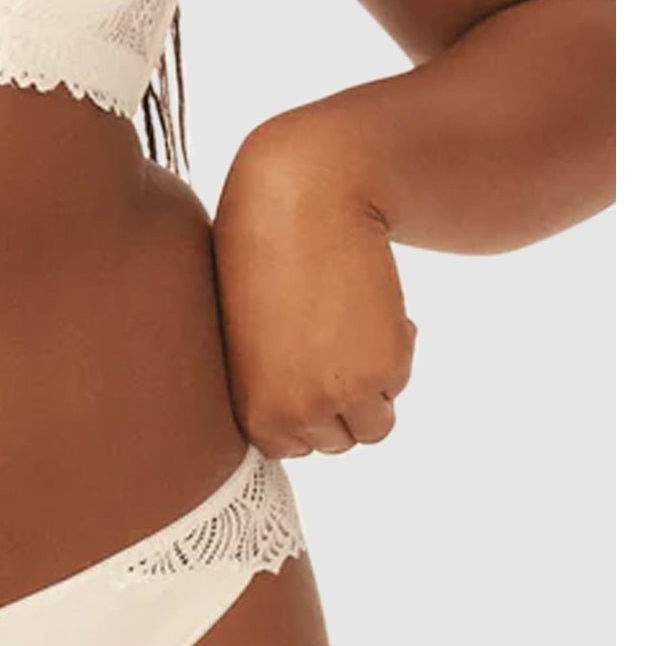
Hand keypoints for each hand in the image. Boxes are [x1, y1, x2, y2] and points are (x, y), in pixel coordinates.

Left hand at [213, 111, 414, 455]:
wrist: (302, 200)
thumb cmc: (261, 253)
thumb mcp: (245, 335)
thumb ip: (268, 385)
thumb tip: (306, 418)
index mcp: (251, 408)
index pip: (293, 444)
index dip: (304, 402)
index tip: (303, 360)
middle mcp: (294, 412)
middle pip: (337, 438)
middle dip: (339, 396)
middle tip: (327, 338)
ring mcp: (340, 394)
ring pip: (374, 423)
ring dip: (370, 381)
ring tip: (347, 323)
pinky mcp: (384, 366)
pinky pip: (400, 381)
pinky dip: (395, 347)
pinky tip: (370, 305)